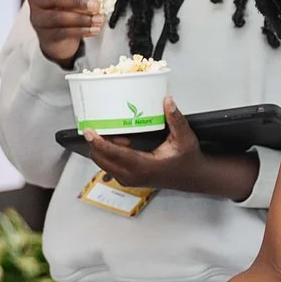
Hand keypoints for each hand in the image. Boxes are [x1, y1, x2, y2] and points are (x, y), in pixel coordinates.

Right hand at [30, 0, 107, 65]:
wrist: (57, 38)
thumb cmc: (64, 12)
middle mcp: (38, 0)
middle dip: (78, 1)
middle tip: (95, 5)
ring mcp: (39, 18)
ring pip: (59, 17)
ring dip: (82, 18)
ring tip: (98, 19)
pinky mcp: (45, 35)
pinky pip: (64, 32)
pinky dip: (82, 31)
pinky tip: (93, 29)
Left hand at [84, 103, 255, 200]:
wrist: (191, 177)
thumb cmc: (187, 159)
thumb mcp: (185, 138)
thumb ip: (176, 119)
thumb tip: (167, 101)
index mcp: (143, 166)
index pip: (114, 154)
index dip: (99, 142)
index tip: (89, 131)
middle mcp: (132, 176)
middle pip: (102, 159)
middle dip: (97, 143)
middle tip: (105, 127)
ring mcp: (128, 180)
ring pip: (103, 163)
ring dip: (102, 148)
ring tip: (117, 135)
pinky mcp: (128, 179)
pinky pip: (109, 166)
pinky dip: (107, 154)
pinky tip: (119, 143)